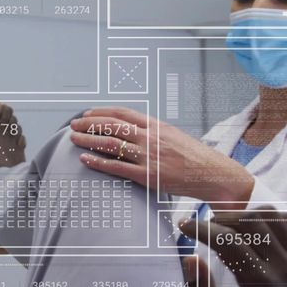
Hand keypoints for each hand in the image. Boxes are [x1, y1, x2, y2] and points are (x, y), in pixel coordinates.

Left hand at [0, 102, 26, 186]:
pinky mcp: (15, 150)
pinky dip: (21, 140)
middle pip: (7, 114)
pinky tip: (17, 148)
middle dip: (8, 121)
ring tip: (10, 144)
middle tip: (4, 134)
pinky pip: (21, 136)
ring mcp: (4, 141)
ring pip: (14, 124)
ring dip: (15, 131)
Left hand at [69, 107, 253, 203]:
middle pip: (112, 125)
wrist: (212, 174)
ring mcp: (148, 156)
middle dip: (89, 123)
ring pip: (110, 144)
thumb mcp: (173, 135)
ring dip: (88, 140)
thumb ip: (152, 132)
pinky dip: (98, 162)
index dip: (101, 112)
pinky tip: (85, 160)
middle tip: (74, 125)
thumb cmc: (194, 157)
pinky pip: (117, 167)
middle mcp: (150, 137)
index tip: (87, 113)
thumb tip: (132, 130)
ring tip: (74, 139)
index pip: (123, 113)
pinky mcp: (147, 175)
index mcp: (156, 125)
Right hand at [179, 207, 286, 286]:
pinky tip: (247, 231)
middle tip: (204, 229)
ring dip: (242, 216)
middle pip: (250, 221)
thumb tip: (190, 258)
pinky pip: (285, 221)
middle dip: (220, 219)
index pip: (228, 241)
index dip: (201, 228)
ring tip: (224, 229)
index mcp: (262, 285)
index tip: (183, 225)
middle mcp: (285, 267)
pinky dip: (263, 219)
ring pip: (269, 214)